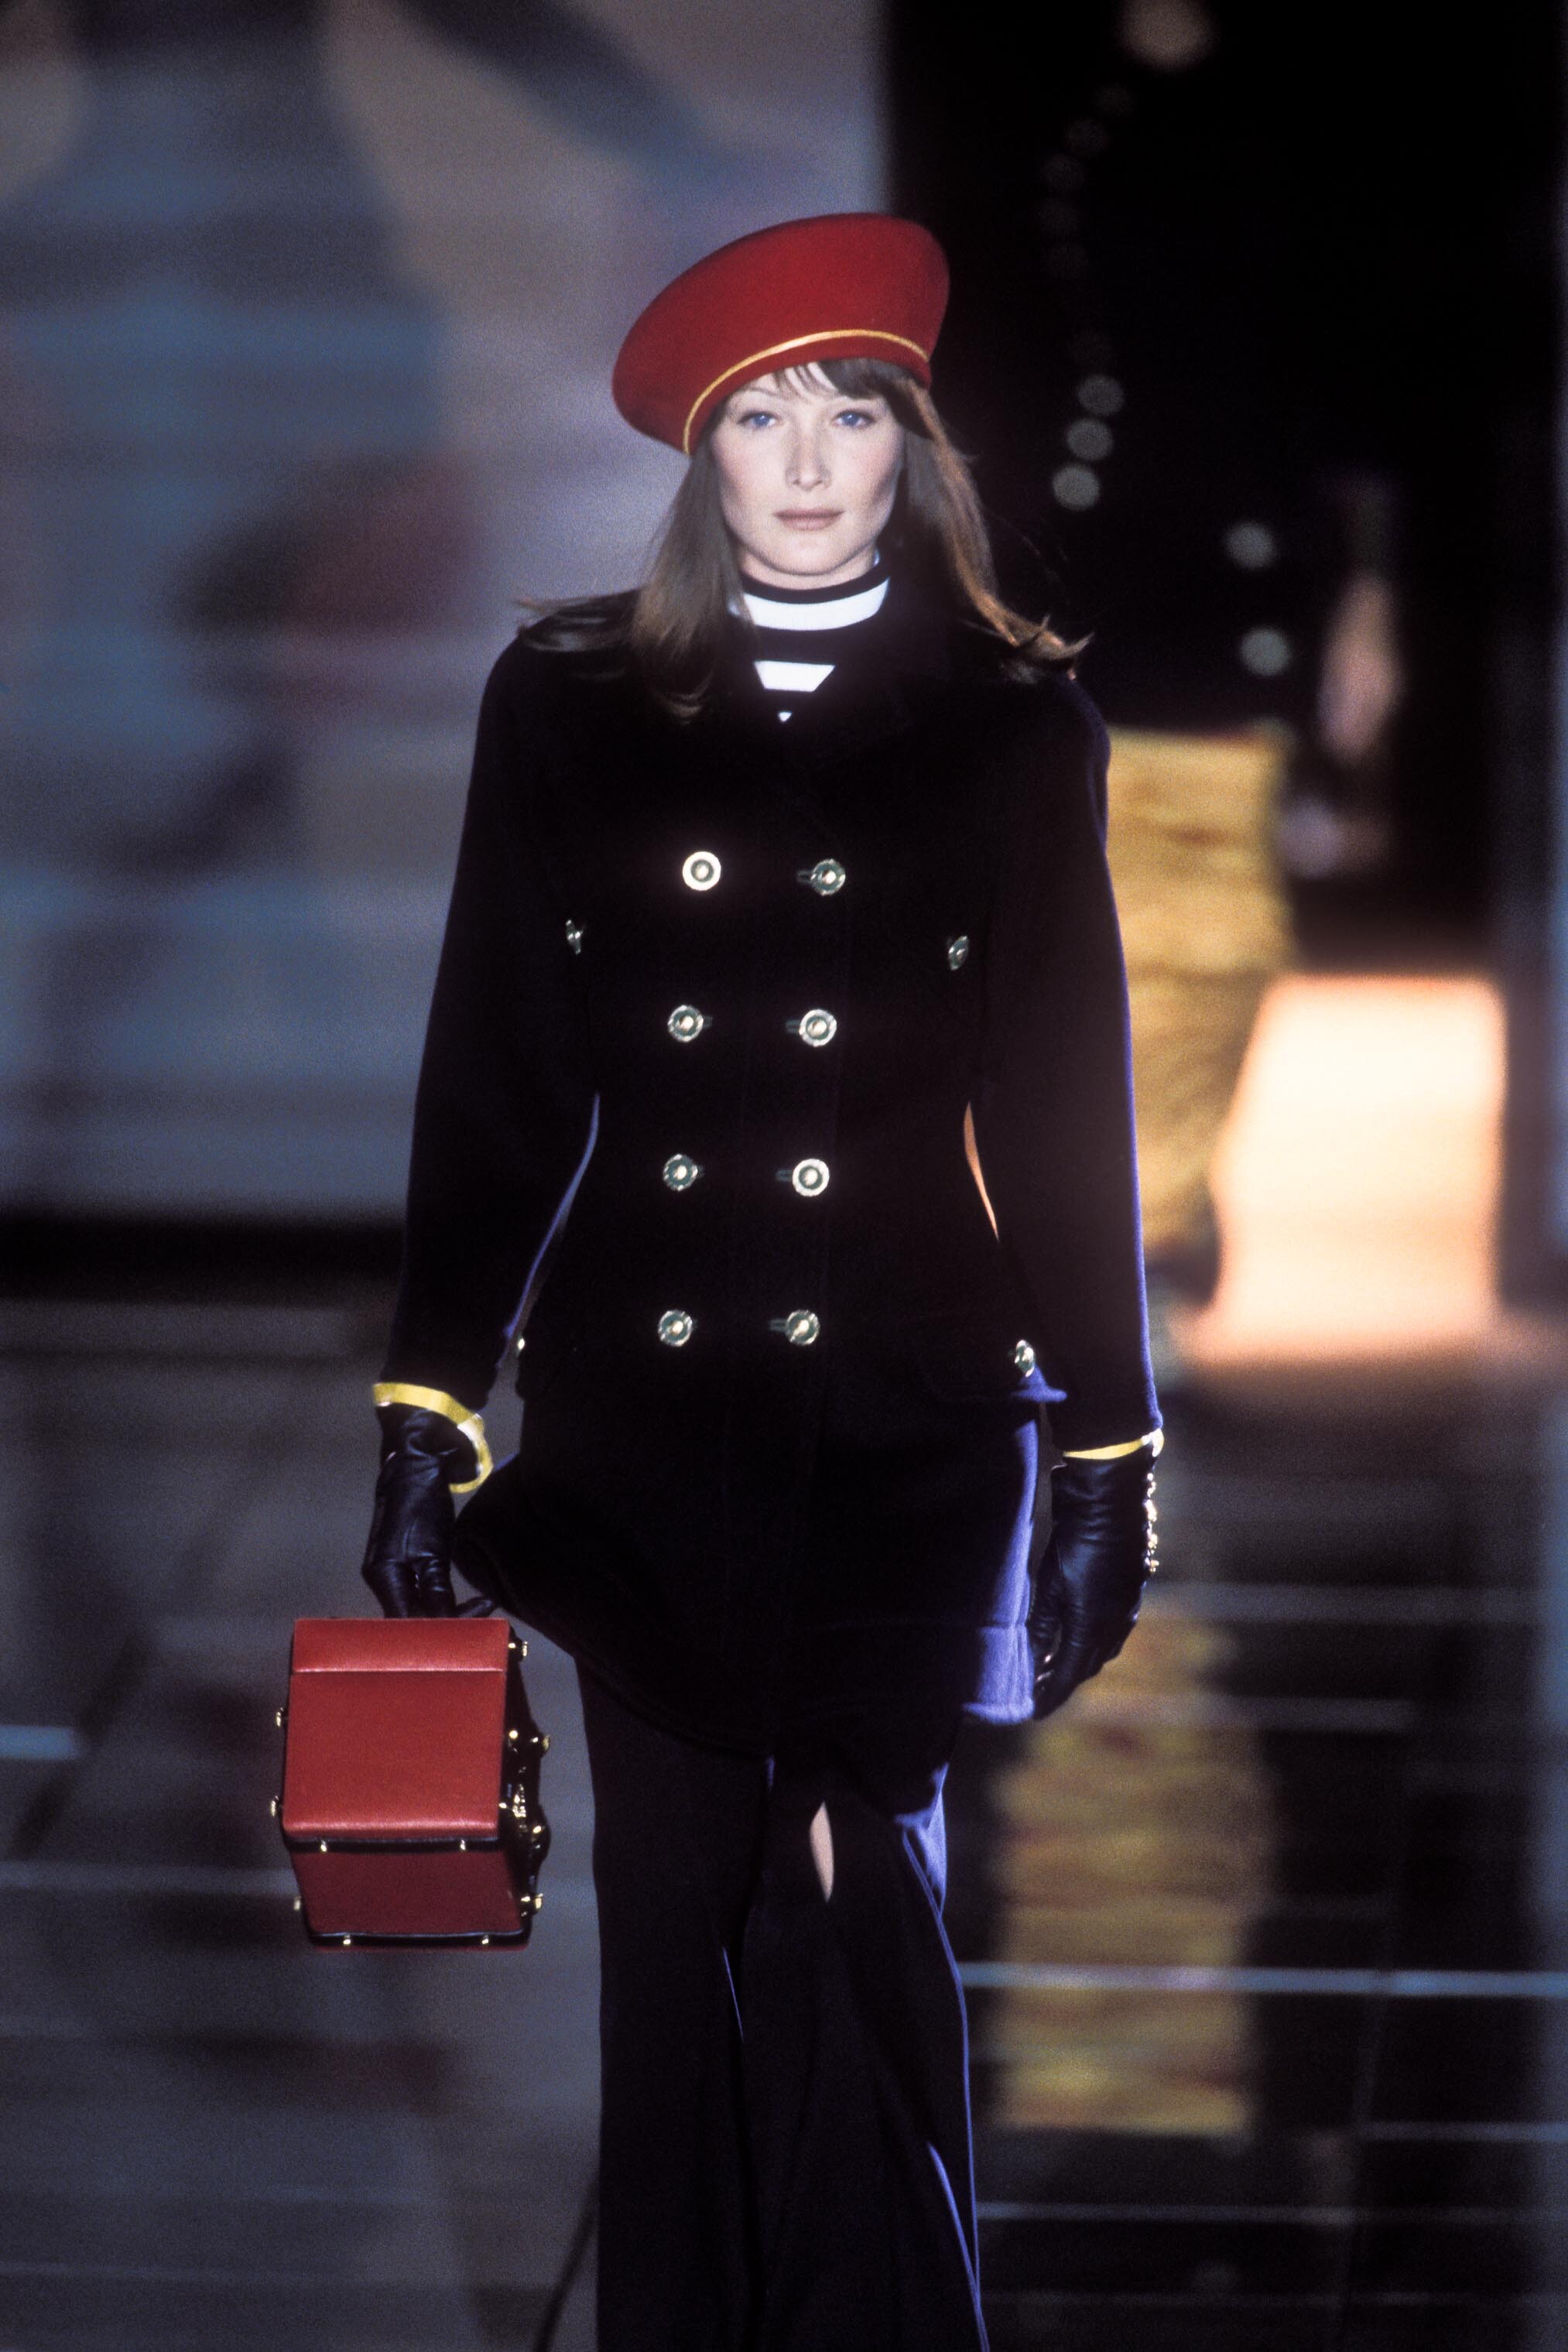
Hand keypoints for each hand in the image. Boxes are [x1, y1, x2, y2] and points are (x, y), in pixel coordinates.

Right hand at [360, 1404, 478, 1617]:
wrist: (414, 1467)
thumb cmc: (422, 1503)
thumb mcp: (434, 1551)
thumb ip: (438, 1592)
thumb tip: (448, 1628)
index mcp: (383, 1576)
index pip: (405, 1624)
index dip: (435, 1636)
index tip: (469, 1636)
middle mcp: (381, 1579)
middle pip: (409, 1620)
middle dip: (442, 1629)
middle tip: (479, 1629)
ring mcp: (389, 1572)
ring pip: (415, 1609)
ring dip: (443, 1617)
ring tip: (478, 1615)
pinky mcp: (401, 1565)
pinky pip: (418, 1595)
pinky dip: (439, 1603)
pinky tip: (463, 1605)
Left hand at [1027, 1445, 1158, 1718]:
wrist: (1110, 1504)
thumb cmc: (1075, 1542)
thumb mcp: (1050, 1584)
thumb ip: (1043, 1623)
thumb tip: (1034, 1657)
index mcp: (1092, 1627)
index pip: (1069, 1674)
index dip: (1051, 1694)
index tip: (1034, 1711)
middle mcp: (1115, 1624)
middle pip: (1087, 1665)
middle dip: (1063, 1681)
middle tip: (1040, 1688)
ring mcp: (1127, 1607)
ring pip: (1104, 1648)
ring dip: (1081, 1661)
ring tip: (1057, 1666)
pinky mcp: (1131, 1591)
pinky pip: (1114, 1629)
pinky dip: (1095, 1641)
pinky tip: (1083, 1635)